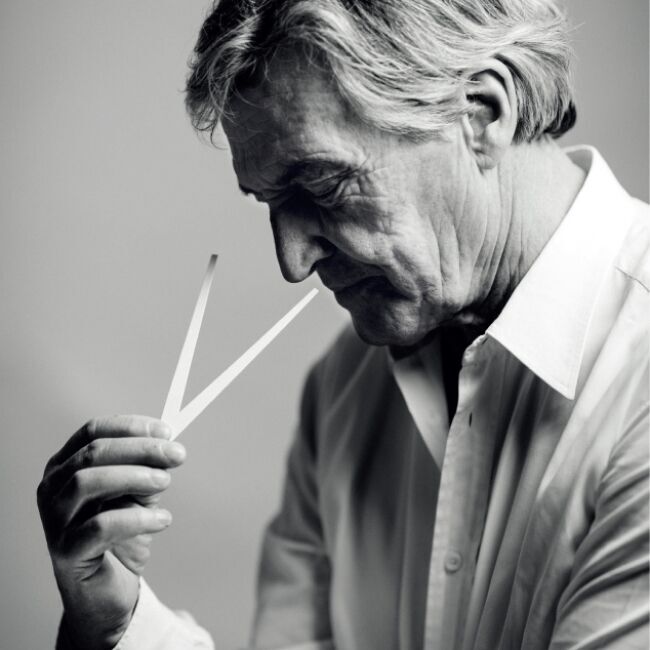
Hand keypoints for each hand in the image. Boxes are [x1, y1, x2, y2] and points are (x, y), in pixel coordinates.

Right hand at [37, 415, 185, 648]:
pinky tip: (162, 519)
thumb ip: (148, 470)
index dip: (131, 427)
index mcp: (66, 466)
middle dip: (141, 449)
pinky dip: (137, 518)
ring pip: (86, 482)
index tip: (167, 431)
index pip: (93, 431)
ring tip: (165, 482)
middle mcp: (53, 488)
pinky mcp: (65, 552)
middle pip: (93, 453)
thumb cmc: (121, 535)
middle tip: (177, 454)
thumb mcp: (139, 493)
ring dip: (134, 476)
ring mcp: (54, 520)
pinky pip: (100, 527)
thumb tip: (169, 449)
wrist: (109, 590)